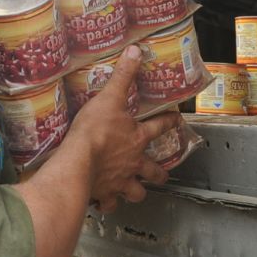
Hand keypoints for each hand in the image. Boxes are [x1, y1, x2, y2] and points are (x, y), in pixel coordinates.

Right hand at [64, 47, 175, 212]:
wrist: (79, 161)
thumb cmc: (95, 130)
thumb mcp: (109, 97)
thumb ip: (122, 76)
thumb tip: (136, 51)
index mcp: (137, 139)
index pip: (159, 128)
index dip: (169, 123)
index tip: (177, 121)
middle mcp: (133, 163)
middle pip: (153, 171)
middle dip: (158, 173)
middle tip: (161, 174)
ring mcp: (120, 181)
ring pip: (136, 193)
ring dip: (136, 192)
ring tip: (134, 192)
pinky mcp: (104, 194)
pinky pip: (108, 204)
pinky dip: (107, 205)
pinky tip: (103, 203)